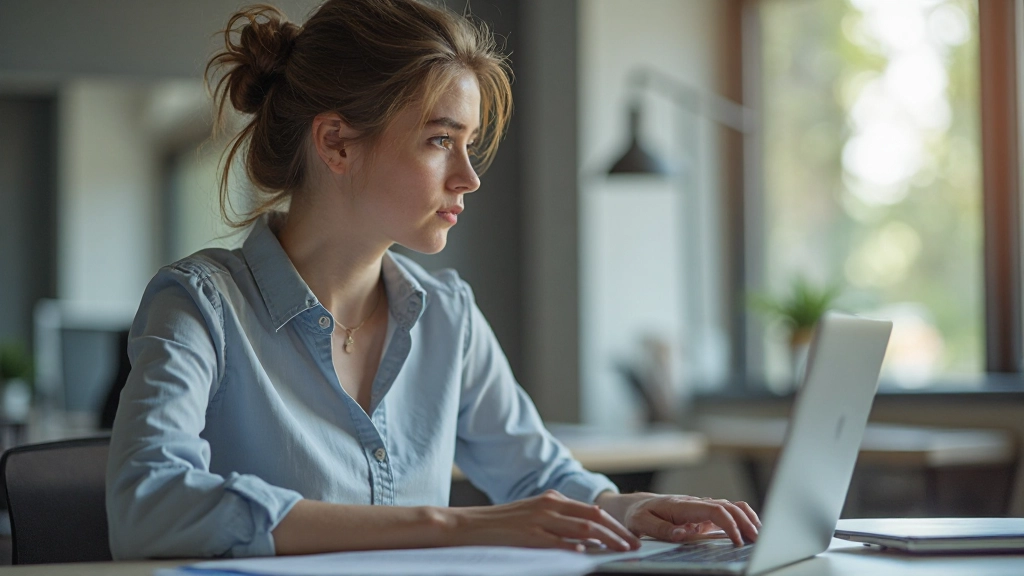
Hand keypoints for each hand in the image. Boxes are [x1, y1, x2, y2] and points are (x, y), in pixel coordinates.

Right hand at [445, 490, 641, 551]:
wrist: (469, 524)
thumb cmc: (502, 525)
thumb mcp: (534, 516)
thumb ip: (559, 522)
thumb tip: (586, 538)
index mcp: (552, 499)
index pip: (592, 510)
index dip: (614, 524)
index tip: (630, 536)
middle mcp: (549, 505)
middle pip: (593, 517)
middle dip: (618, 532)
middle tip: (635, 545)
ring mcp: (540, 520)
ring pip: (583, 528)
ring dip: (607, 540)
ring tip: (622, 550)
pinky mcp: (529, 535)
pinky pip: (558, 542)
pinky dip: (575, 547)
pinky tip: (588, 555)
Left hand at [596, 492, 760, 546]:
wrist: (634, 505)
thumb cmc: (637, 514)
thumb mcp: (641, 523)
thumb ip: (662, 529)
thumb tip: (684, 532)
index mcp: (681, 505)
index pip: (714, 510)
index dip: (729, 524)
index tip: (737, 541)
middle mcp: (694, 503)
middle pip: (727, 506)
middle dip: (745, 521)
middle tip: (757, 540)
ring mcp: (699, 507)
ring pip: (729, 506)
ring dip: (746, 518)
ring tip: (759, 534)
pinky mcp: (701, 513)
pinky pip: (725, 511)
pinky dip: (740, 517)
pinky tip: (749, 528)